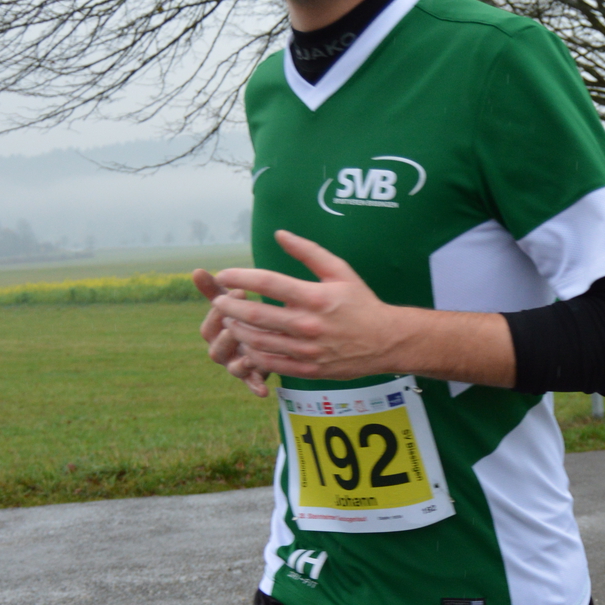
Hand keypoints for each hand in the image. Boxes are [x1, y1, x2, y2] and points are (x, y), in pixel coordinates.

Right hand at [193, 267, 269, 397]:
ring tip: (253, 356)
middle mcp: (221, 352)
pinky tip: (264, 390)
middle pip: (217, 351)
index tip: (241, 291)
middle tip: (241, 325)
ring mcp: (236, 366)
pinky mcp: (252, 378)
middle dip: (229, 337)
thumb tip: (196, 270)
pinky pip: (252, 385)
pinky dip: (256, 387)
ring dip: (243, 362)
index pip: (209, 326)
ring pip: (234, 369)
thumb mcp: (230, 301)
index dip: (221, 310)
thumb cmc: (242, 315)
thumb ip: (214, 289)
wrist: (261, 336)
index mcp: (213, 333)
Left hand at [205, 232, 402, 380]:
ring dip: (237, 330)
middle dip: (229, 306)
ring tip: (229, 320)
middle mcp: (309, 324)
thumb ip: (308, 252)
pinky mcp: (308, 370)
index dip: (240, 276)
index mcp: (315, 297)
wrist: (386, 341)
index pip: (268, 282)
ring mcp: (307, 350)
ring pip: (258, 341)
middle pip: (255, 314)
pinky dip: (252, 354)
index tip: (223, 274)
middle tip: (217, 300)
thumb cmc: (361, 303)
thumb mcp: (340, 271)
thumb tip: (280, 234)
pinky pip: (271, 364)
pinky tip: (246, 344)